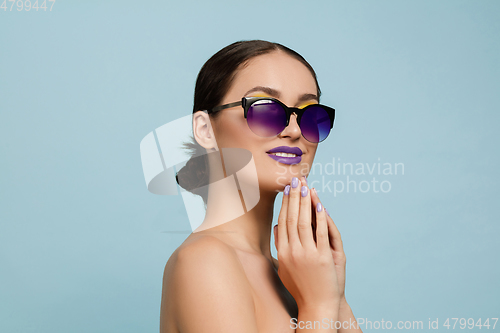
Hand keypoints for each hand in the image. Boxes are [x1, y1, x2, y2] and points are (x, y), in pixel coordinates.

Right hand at [274, 176, 339, 310]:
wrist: (316, 305)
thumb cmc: (300, 286)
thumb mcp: (284, 266)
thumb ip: (279, 246)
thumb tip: (276, 227)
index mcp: (282, 252)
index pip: (282, 222)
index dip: (285, 204)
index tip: (287, 189)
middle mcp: (291, 251)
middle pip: (292, 218)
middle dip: (294, 197)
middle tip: (296, 180)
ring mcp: (306, 254)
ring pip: (304, 222)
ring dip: (305, 203)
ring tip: (306, 187)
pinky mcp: (322, 258)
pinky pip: (320, 233)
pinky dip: (320, 218)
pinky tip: (320, 205)